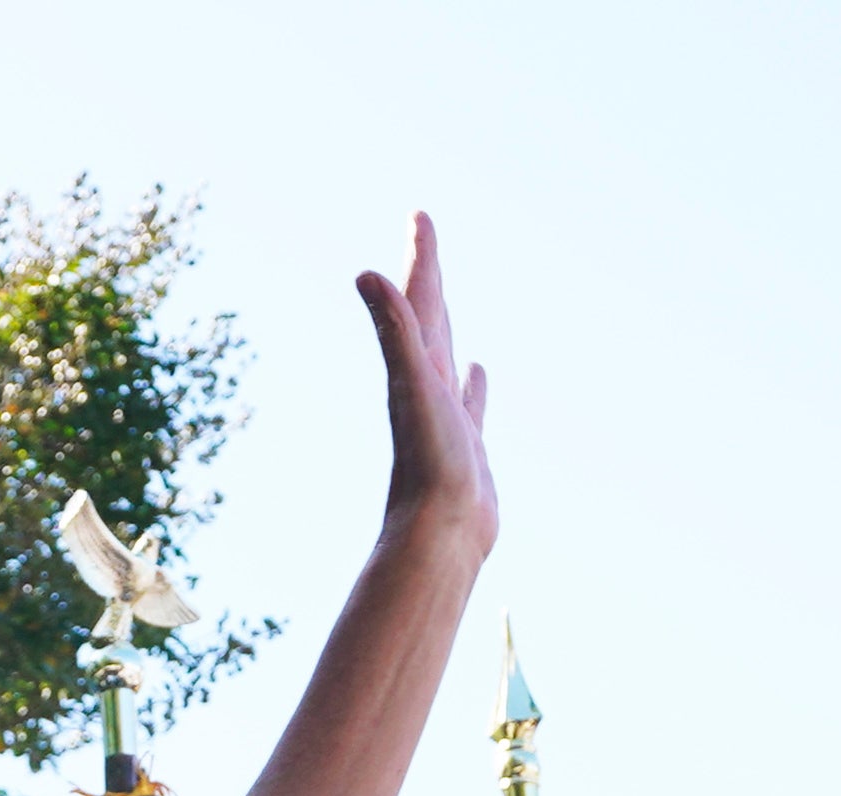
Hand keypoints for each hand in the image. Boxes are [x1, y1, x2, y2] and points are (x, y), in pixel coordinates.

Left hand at [357, 213, 495, 556]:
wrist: (440, 535)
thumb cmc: (427, 464)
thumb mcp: (413, 385)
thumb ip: (393, 329)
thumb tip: (364, 274)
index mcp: (415, 368)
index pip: (417, 299)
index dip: (420, 257)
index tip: (420, 215)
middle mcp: (426, 386)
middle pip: (427, 316)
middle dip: (426, 275)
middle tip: (424, 235)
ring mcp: (445, 414)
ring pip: (445, 355)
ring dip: (445, 325)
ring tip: (445, 301)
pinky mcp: (465, 443)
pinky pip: (471, 401)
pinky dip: (473, 382)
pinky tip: (476, 371)